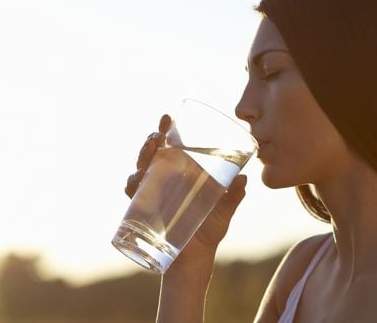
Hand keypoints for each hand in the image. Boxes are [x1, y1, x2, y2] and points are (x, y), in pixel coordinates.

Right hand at [124, 114, 246, 268]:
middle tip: (158, 134)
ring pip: (140, 170)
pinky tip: (136, 180)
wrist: (196, 259)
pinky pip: (133, 195)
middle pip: (152, 154)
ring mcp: (152, 195)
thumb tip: (244, 179)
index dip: (166, 131)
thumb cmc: (209, 231)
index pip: (171, 148)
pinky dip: (132, 185)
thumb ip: (233, 196)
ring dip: (142, 157)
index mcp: (181, 175)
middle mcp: (164, 181)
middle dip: (151, 140)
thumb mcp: (224, 211)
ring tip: (151, 148)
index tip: (167, 117)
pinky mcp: (144, 211)